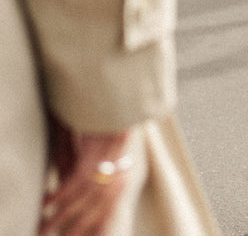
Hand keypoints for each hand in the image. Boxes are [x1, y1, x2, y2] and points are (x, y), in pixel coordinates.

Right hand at [40, 117, 130, 235]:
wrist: (122, 107)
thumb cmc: (116, 133)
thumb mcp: (118, 159)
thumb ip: (111, 179)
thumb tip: (107, 194)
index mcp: (122, 182)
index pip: (107, 215)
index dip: (97, 231)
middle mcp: (115, 179)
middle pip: (91, 215)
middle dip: (73, 231)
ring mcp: (103, 170)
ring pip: (79, 202)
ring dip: (58, 218)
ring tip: (42, 229)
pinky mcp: (92, 157)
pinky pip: (73, 182)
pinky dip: (58, 195)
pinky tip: (45, 204)